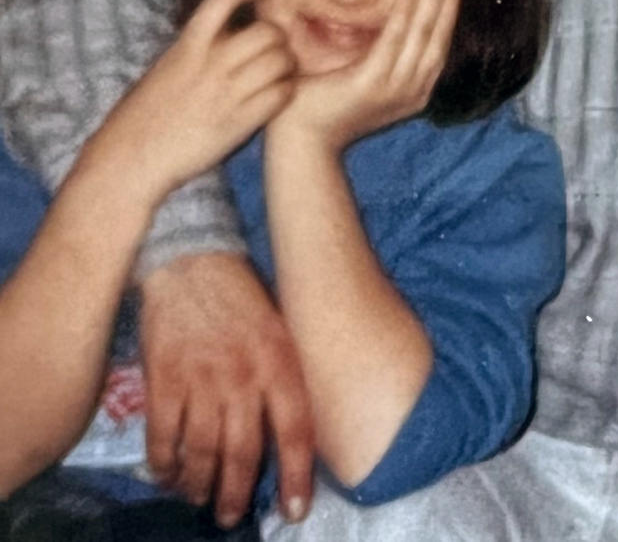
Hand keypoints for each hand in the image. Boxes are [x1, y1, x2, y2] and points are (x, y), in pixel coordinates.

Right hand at [90, 0, 294, 198]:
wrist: (131, 158)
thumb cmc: (144, 115)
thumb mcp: (167, 67)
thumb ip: (196, 48)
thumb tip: (224, 32)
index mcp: (188, 45)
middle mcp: (210, 64)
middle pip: (266, 31)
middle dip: (278, 36)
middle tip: (276, 46)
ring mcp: (227, 93)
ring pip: (280, 61)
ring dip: (287, 64)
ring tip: (282, 71)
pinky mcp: (239, 122)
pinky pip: (280, 95)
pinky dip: (286, 91)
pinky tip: (278, 95)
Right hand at [140, 252, 313, 528]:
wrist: (193, 259)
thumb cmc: (241, 293)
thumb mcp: (279, 326)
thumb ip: (284, 374)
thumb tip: (287, 429)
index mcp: (279, 361)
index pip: (295, 431)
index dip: (297, 476)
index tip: (295, 510)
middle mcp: (243, 376)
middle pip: (243, 452)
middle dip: (237, 493)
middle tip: (231, 515)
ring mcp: (202, 379)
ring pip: (202, 452)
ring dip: (199, 484)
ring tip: (198, 497)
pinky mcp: (164, 378)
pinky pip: (163, 436)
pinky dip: (163, 463)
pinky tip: (165, 474)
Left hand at [279, 0, 482, 152]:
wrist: (301, 141)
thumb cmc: (327, 103)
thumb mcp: (366, 74)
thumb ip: (386, 51)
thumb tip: (397, 16)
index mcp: (417, 86)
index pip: (441, 36)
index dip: (453, 1)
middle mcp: (415, 89)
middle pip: (441, 32)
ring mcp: (396, 89)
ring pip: (423, 33)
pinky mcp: (372, 85)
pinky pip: (393, 41)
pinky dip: (406, 13)